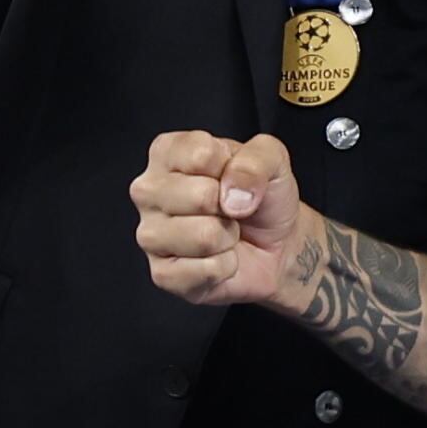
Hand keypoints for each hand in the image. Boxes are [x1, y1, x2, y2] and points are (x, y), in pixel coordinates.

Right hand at [135, 129, 315, 310]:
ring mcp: (150, 234)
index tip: (232, 177)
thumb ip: (256, 159)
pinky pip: (206, 271)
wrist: (278, 245)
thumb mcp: (272, 158)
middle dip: (230, 208)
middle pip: (200, 197)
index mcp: (167, 152)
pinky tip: (218, 258)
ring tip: (224, 233)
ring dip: (228, 238)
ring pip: (203, 236)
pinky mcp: (162, 274)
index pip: (201, 156)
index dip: (231, 170)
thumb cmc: (264, 198)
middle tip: (230, 210)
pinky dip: (226, 267)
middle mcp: (148, 190)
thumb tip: (231, 194)